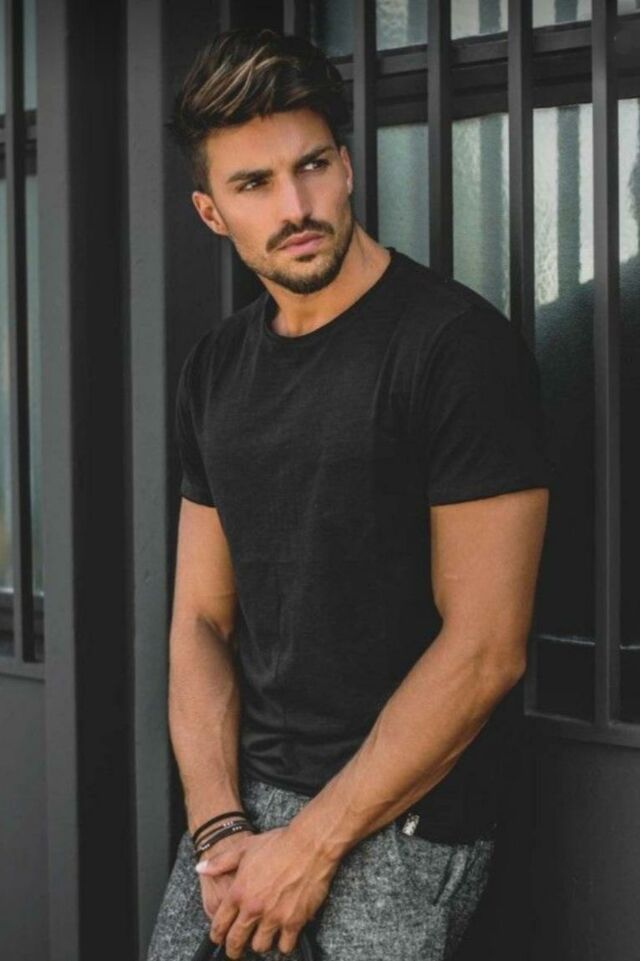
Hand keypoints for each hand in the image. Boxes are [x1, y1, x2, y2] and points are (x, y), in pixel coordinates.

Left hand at [195, 824, 340, 958]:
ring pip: (260, 946)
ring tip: (263, 937)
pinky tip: (284, 936)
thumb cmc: (278, 843)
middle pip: (237, 941)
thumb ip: (221, 862)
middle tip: (236, 951)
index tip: (218, 939)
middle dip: (234, 949)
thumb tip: (200, 868)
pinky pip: (285, 946)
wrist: (309, 844)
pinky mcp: (294, 921)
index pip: (220, 924)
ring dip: (260, 943)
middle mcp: (253, 908)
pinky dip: (284, 943)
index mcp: (239, 892)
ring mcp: (274, 917)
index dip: (217, 935)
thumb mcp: (245, 847)